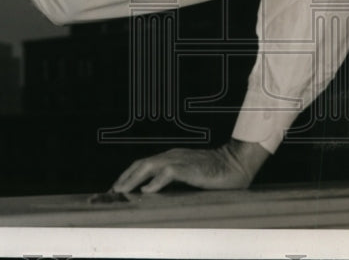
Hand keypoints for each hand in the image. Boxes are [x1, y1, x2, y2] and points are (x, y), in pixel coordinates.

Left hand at [111, 139, 269, 193]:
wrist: (236, 164)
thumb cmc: (215, 173)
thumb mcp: (189, 177)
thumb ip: (173, 182)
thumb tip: (153, 193)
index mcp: (171, 157)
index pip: (144, 164)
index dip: (128, 175)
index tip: (117, 188)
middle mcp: (172, 155)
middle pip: (141, 163)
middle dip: (124, 177)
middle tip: (112, 192)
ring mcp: (180, 160)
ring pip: (150, 166)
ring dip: (134, 178)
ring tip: (122, 190)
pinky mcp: (189, 167)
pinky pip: (169, 172)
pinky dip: (156, 181)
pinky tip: (148, 190)